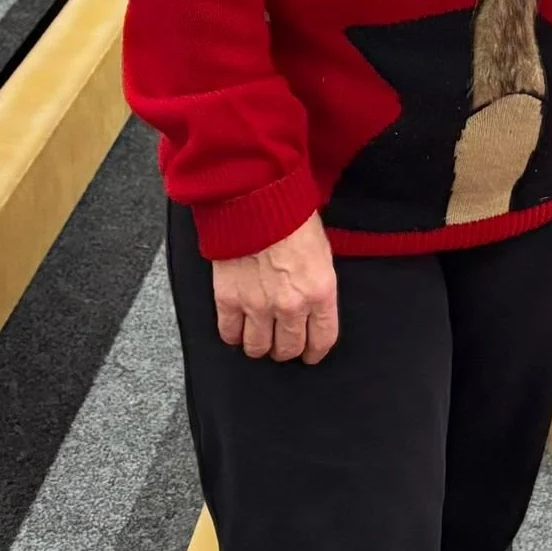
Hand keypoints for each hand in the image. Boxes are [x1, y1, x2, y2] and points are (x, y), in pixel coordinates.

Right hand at [212, 212, 339, 363]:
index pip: (322, 339)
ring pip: (258, 348)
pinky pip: (229, 334)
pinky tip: (237, 328)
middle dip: (286, 348)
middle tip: (281, 340)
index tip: (310, 353)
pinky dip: (233, 335)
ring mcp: (257, 306)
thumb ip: (318, 283)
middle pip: (288, 348)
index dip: (315, 351)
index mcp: (320, 292)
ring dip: (259, 344)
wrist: (254, 197)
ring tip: (258, 335)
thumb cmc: (290, 213)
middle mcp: (291, 306)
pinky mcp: (228, 300)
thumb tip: (313, 301)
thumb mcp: (321, 249)